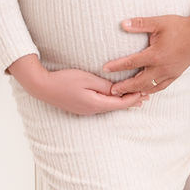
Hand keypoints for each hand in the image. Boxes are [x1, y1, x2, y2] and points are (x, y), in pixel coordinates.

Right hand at [8, 55, 145, 114]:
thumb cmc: (64, 80)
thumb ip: (104, 85)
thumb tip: (118, 89)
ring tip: (136, 97)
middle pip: (117, 107)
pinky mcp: (81, 107)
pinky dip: (112, 101)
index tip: (146, 92)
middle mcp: (92, 110)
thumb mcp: (87, 79)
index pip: (120, 103)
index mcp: (96, 104)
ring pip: (109, 107)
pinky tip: (114, 97)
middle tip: (147, 96)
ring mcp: (86, 110)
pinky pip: (101, 105)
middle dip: (132, 101)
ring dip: (122, 101)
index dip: (134, 98)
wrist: (42, 86)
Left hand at [102, 15, 189, 95]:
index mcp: (155, 54)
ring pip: (150, 87)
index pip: (132, 62)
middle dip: (125, 87)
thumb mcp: (158, 22)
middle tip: (112, 91)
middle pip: (139, 81)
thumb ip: (140, 24)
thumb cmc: (178, 26)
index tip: (105, 69)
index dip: (117, 66)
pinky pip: (161, 86)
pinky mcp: (176, 74)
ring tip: (126, 94)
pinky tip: (145, 91)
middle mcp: (161, 67)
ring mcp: (169, 72)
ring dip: (137, 91)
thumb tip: (123, 24)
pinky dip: (152, 90)